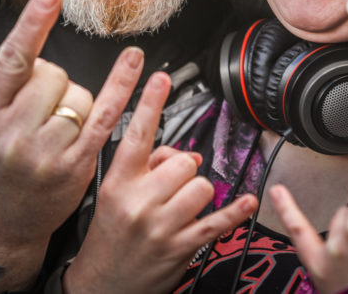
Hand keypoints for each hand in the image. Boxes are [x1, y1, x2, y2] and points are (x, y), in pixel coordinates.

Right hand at [0, 0, 141, 291]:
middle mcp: (13, 133)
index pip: (11, 61)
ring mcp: (47, 152)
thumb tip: (33, 46)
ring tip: (53, 126)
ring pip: (79, 94)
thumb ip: (1, 88)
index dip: (32, 25)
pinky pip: (107, 117)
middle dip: (51, 81)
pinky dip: (123, 88)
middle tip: (38, 108)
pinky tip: (136, 64)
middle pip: (52, 75)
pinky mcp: (76, 165)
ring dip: (73, 100)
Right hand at [64, 71, 258, 293]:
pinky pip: (216, 222)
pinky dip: (236, 211)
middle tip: (170, 184)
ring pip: (202, 187)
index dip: (148, 102)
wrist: (100, 285)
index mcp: (118, 182)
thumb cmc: (108, 235)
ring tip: (181, 206)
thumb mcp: (112, 194)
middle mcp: (138, 201)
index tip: (159, 76)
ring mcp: (160, 226)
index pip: (136, 134)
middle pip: (184, 161)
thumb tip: (182, 155)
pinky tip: (247, 202)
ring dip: (198, 193)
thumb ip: (144, 166)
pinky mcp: (180, 248)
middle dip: (184, 170)